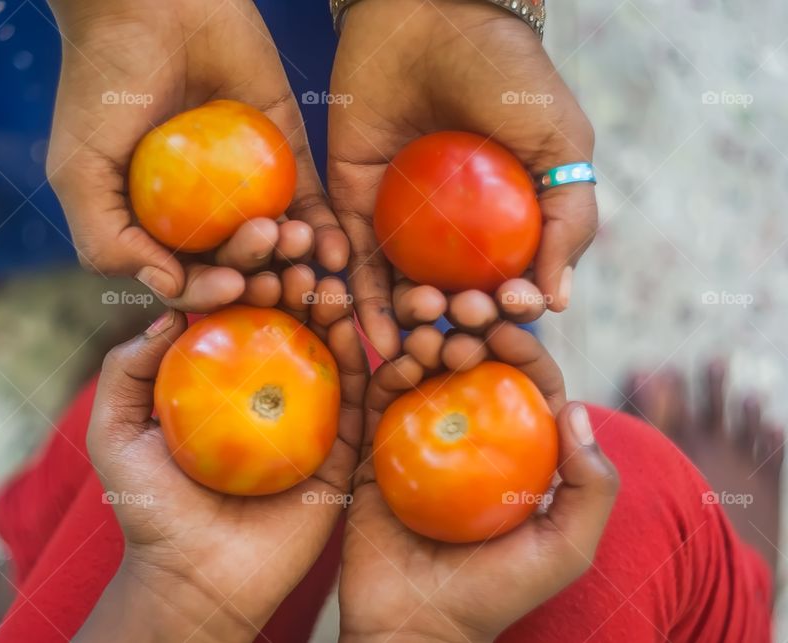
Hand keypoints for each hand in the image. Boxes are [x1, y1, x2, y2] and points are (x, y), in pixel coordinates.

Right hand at [46, 0, 347, 310]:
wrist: (148, 7)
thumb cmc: (102, 89)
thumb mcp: (80, 172)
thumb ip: (106, 240)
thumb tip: (166, 285)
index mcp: (155, 230)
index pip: (189, 281)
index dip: (211, 293)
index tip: (231, 284)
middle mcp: (203, 217)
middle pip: (239, 268)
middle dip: (259, 276)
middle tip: (272, 262)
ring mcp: (246, 189)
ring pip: (278, 244)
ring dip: (296, 259)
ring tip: (302, 247)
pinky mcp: (286, 156)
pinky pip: (312, 203)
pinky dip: (327, 231)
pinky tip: (337, 250)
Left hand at [77, 273, 366, 641]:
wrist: (195, 578)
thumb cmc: (151, 506)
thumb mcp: (115, 430)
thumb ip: (127, 368)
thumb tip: (168, 309)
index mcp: (223, 378)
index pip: (239, 309)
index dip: (247, 267)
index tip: (256, 236)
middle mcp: (269, 388)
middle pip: (288, 318)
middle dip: (294, 273)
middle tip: (298, 245)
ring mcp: (309, 417)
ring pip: (326, 349)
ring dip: (329, 305)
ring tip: (325, 276)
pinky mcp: (342, 449)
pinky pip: (356, 398)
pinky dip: (356, 357)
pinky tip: (348, 323)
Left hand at [329, 0, 597, 356]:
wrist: (431, 17)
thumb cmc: (506, 74)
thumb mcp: (559, 142)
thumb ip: (568, 218)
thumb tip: (557, 303)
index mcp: (504, 219)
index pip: (506, 283)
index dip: (509, 306)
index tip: (509, 308)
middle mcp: (452, 230)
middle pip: (453, 296)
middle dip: (457, 322)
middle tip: (458, 324)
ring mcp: (401, 221)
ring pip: (403, 290)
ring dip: (410, 323)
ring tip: (416, 338)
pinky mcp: (353, 206)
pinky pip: (355, 262)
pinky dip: (362, 302)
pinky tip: (373, 337)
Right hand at [339, 321, 618, 641]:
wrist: (412, 625)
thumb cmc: (493, 593)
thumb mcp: (565, 549)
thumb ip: (592, 487)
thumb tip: (577, 409)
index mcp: (517, 454)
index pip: (526, 385)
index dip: (523, 349)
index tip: (506, 330)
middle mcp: (470, 440)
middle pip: (473, 368)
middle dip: (471, 331)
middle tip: (461, 323)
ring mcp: (421, 442)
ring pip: (426, 374)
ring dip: (428, 342)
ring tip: (428, 339)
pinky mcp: (375, 451)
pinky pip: (380, 402)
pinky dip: (389, 373)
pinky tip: (400, 363)